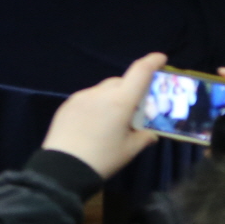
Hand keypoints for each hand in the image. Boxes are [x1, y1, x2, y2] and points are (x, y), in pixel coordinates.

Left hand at [41, 51, 166, 179]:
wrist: (64, 165)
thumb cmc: (103, 157)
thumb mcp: (130, 149)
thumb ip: (144, 136)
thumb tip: (150, 133)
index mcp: (119, 101)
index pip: (139, 72)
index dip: (151, 62)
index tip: (160, 58)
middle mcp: (99, 93)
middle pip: (120, 82)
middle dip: (132, 90)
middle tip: (138, 108)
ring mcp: (81, 97)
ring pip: (103, 90)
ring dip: (114, 97)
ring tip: (116, 119)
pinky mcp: (67, 104)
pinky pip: (89, 98)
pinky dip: (98, 104)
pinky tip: (97, 123)